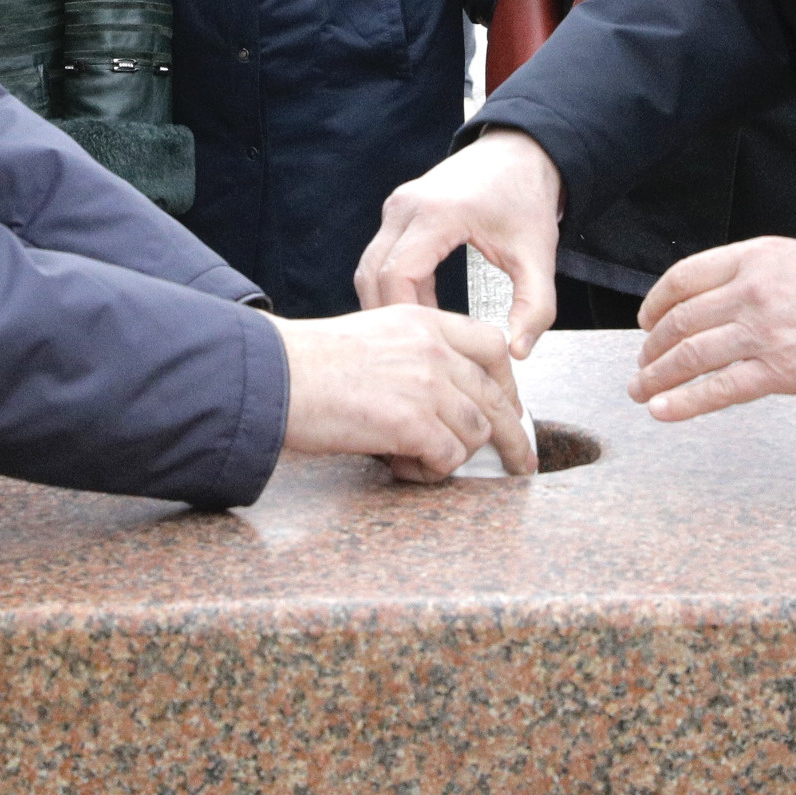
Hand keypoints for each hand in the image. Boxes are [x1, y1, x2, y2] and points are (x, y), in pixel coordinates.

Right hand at [275, 305, 532, 480]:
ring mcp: (425, 385)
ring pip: (477, 432)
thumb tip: (441, 399)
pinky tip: (404, 467)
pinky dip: (432, 472)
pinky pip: (448, 458)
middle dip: (512, 435)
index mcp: (423, 322)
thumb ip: (413, 356)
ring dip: (456, 457)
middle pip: (496, 396)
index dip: (507, 382)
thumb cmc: (309, 362)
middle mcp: (432, 349)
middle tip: (520, 461)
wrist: (276, 376)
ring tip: (422, 462)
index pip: (491, 345)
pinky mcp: (412, 422)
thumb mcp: (373, 336)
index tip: (509, 408)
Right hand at [357, 129, 563, 354]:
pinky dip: (394, 285)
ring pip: (371, 266)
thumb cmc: (526, 198)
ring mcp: (397, 206)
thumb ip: (535, 305)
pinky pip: (381, 256)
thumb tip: (518, 351)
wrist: (520, 153)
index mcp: (438, 213)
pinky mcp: (398, 211)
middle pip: (372, 273)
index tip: (428, 346)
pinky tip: (423, 307)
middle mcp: (407, 205)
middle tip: (414, 352)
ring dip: (389, 300)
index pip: (397, 275)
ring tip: (420, 335)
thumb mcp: (538, 254)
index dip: (406, 316)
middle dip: (389, 315)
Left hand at [631, 237, 795, 420]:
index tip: (645, 321)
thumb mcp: (788, 259)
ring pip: (691, 355)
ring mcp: (761, 333)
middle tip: (642, 363)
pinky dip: (684, 402)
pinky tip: (662, 410)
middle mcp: (750, 292)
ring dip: (657, 376)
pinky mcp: (777, 371)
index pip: (683, 278)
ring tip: (641, 390)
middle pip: (680, 320)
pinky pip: (719, 389)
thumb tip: (701, 300)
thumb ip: (745, 273)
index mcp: (751, 258)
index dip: (656, 303)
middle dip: (652, 347)